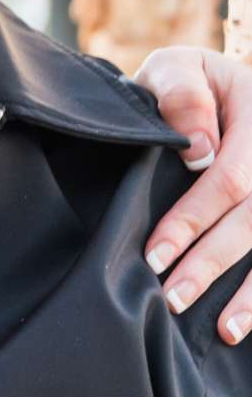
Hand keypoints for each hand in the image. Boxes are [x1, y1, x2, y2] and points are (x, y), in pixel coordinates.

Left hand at [134, 44, 251, 341]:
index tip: (154, 254)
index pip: (231, 176)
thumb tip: (198, 151)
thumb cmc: (188, 84)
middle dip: (213, 261)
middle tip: (172, 297)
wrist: (216, 86)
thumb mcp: (178, 68)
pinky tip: (248, 323)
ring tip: (224, 329)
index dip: (193, 219)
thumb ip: (182, 95)